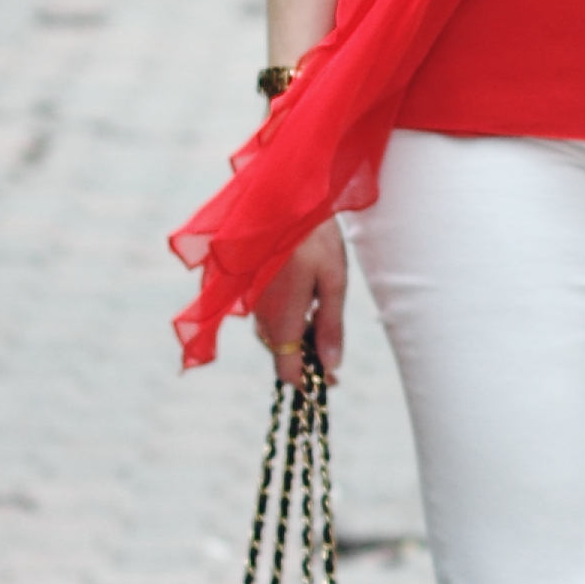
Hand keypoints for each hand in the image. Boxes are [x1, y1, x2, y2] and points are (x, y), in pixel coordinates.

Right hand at [252, 218, 347, 382]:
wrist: (281, 198)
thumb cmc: (313, 236)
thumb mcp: (333, 281)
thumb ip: (331, 325)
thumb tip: (331, 366)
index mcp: (283, 318)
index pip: (287, 370)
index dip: (308, 384)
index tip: (329, 385)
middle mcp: (261, 315)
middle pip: (279, 355)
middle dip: (304, 363)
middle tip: (332, 361)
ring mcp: (253, 301)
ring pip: (273, 336)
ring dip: (295, 342)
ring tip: (321, 330)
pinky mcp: (251, 287)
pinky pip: (267, 317)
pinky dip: (286, 323)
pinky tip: (306, 306)